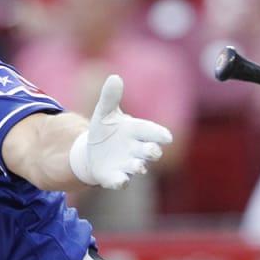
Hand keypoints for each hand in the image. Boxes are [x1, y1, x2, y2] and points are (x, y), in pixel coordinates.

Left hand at [69, 75, 172, 189]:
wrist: (92, 153)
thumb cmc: (106, 131)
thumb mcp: (105, 113)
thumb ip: (110, 97)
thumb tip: (114, 77)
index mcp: (136, 131)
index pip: (151, 131)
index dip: (159, 134)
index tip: (167, 137)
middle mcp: (136, 149)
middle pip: (149, 151)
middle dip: (152, 151)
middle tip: (153, 150)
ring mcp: (127, 165)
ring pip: (138, 167)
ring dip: (139, 166)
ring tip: (139, 166)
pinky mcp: (114, 177)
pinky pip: (120, 181)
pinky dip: (120, 182)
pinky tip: (120, 181)